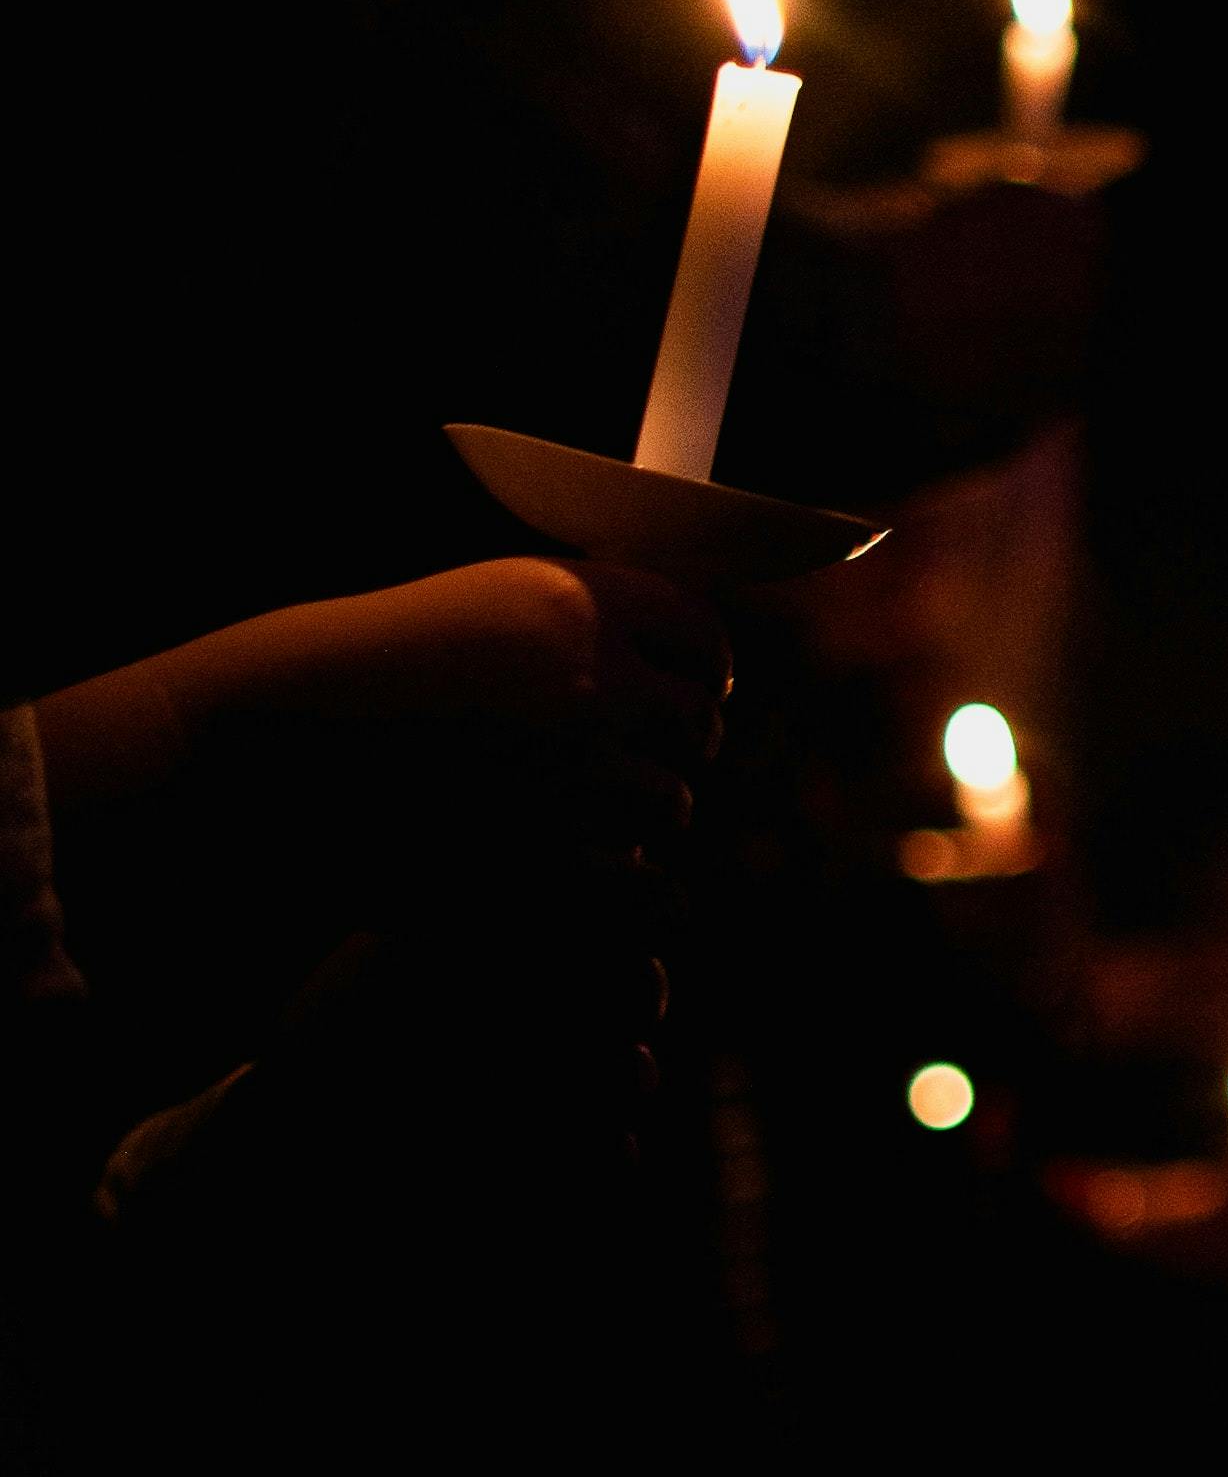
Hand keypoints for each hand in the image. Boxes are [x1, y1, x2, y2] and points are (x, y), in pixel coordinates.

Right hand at [38, 560, 729, 856]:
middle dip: (672, 752)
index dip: (706, 677)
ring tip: (580, 817)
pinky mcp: (547, 847)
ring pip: (672, 806)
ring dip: (640, 819)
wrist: (272, 746)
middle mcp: (583, 671)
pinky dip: (619, 879)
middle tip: (626, 771)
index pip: (704, 638)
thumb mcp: (483, 611)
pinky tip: (575, 867)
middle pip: (698, 727)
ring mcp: (567, 764)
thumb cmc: (373, 680)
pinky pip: (640, 878)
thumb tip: (693, 660)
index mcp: (573, 597)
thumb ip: (583, 625)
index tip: (692, 702)